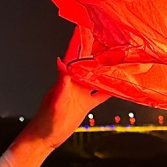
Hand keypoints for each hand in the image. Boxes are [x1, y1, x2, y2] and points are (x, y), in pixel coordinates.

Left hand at [5, 41, 107, 166]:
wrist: (46, 137)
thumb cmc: (46, 120)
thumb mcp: (54, 100)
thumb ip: (60, 83)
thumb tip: (60, 62)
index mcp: (66, 79)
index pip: (72, 56)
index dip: (77, 43)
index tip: (84, 29)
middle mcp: (74, 83)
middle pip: (87, 64)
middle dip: (96, 52)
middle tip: (109, 41)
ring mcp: (81, 92)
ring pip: (96, 77)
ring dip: (106, 70)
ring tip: (119, 60)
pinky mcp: (86, 104)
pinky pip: (100, 94)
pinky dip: (110, 89)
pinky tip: (120, 85)